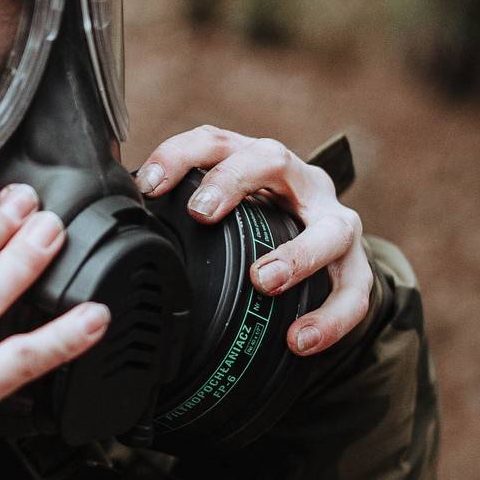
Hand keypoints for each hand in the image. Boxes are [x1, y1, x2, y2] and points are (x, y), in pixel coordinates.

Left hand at [133, 127, 369, 355]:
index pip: (217, 141)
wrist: (329, 254)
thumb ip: (180, 216)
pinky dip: (331, 317)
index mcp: (259, 164)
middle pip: (273, 158)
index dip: (181, 155)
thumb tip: (121, 226)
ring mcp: (335, 221)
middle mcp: (300, 182)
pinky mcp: (359, 264)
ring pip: (330, 228)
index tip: (150, 185)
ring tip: (266, 280)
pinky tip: (301, 339)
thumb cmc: (261, 230)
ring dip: (298, 254)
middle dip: (235, 181)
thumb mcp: (225, 213)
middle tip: (202, 215)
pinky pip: (355, 290)